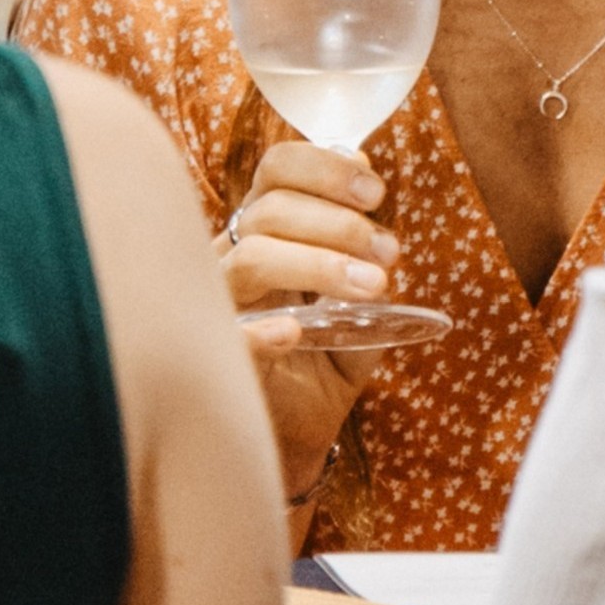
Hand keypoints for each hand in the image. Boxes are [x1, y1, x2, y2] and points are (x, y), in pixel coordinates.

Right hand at [218, 140, 403, 510]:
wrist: (298, 438)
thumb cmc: (326, 360)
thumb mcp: (360, 304)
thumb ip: (368, 261)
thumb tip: (377, 226)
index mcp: (266, 231)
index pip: (279, 169)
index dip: (326, 166)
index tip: (377, 192)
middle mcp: (232, 259)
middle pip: (269, 209)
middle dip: (339, 221)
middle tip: (390, 252)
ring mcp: (217, 309)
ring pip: (251, 258)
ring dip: (321, 263)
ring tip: (374, 288)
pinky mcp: (214, 364)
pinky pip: (225, 338)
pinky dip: (258, 331)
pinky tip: (293, 333)